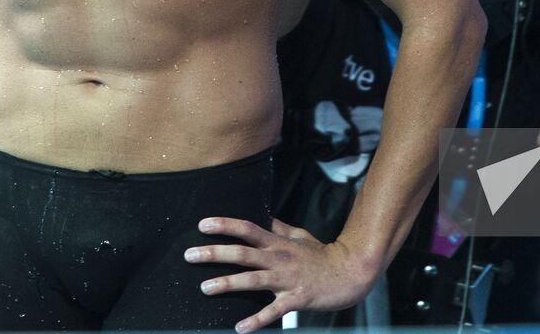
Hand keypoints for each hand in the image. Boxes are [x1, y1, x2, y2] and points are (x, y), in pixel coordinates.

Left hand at [184, 218, 374, 331]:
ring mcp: (287, 279)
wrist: (349, 272)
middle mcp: (279, 258)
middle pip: (242, 253)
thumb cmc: (323, 255)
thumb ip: (279, 228)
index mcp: (278, 243)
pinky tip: (240, 329)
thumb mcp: (299, 236)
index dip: (225, 225)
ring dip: (228, 284)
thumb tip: (265, 217)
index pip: (247, 228)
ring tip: (205, 287)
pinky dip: (257, 320)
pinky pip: (273, 311)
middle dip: (215, 253)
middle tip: (190, 254)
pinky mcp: (296, 299)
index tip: (202, 224)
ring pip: (253, 280)